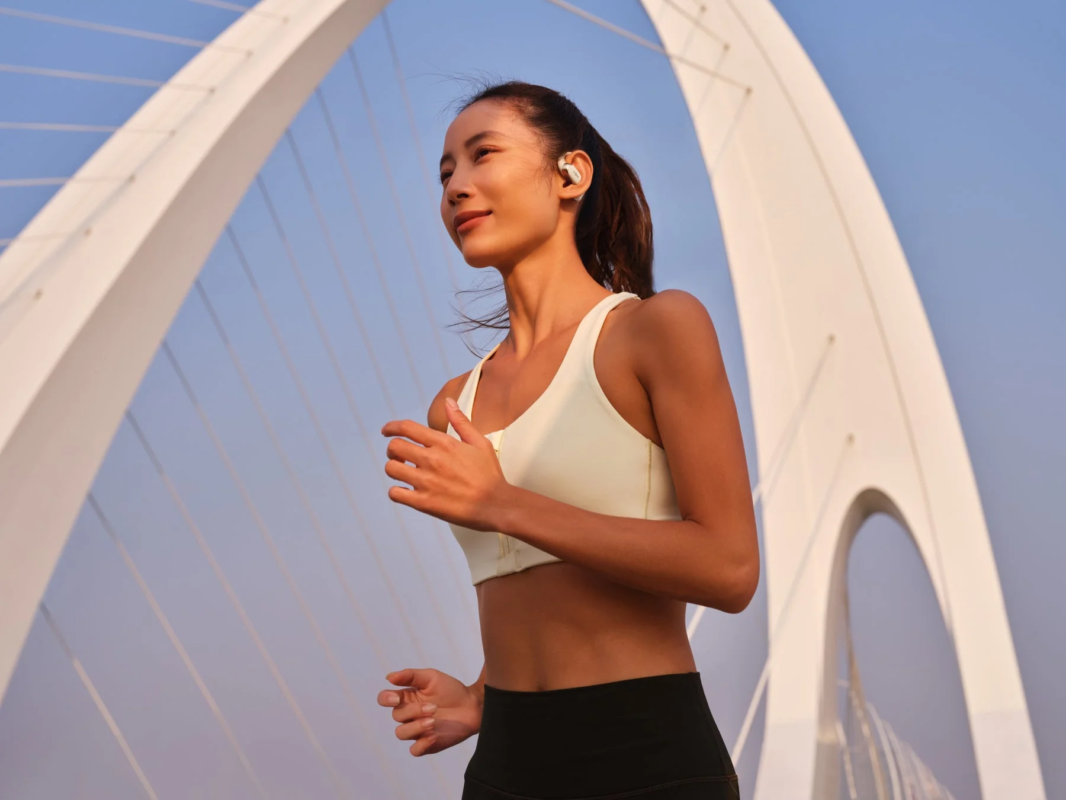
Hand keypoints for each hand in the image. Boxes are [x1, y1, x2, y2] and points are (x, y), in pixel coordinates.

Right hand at [377, 668, 482, 756]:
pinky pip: (414, 750)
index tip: (397, 698)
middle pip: (396, 716)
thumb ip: (410, 676)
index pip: (385, 699)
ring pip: (401, 733)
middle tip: (433, 707)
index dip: (386, 699)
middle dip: (413, 711)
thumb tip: (389, 677)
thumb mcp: (431, 677)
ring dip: (415, 727)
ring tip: (433, 721)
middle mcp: (409, 715)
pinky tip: (434, 736)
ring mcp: (417, 730)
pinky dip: (421, 745)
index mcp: (406, 697)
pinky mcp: (428, 744)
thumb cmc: (451, 689)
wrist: (473, 705)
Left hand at [381, 398, 511, 530]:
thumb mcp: (480, 443)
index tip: (386, 431)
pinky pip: (395, 493)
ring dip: (394, 469)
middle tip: (399, 456)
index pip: (407, 428)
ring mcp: (426, 482)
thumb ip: (461, 422)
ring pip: (391, 469)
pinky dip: (396, 492)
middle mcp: (431, 460)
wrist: (496, 505)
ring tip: (404, 472)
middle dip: (392, 450)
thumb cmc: (490, 475)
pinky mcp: (424, 502)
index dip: (391, 427)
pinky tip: (406, 491)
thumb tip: (448, 401)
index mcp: (444, 443)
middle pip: (394, 447)